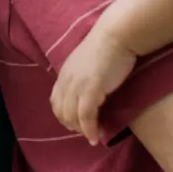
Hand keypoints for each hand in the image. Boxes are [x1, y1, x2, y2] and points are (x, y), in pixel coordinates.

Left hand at [50, 27, 136, 145]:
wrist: (117, 34)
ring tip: (92, 135)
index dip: (64, 115)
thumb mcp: (88, 63)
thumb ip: (83, 76)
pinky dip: (89, 130)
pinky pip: (85, 116)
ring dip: (81, 130)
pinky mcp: (90, 88)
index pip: (55, 100)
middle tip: (85, 132)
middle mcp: (66, 79)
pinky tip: (95, 137)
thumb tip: (91, 91)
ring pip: (71, 116)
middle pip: (60, 111)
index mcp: (64, 73)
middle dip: (71, 125)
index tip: (77, 123)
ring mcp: (77, 84)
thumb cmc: (108, 46)